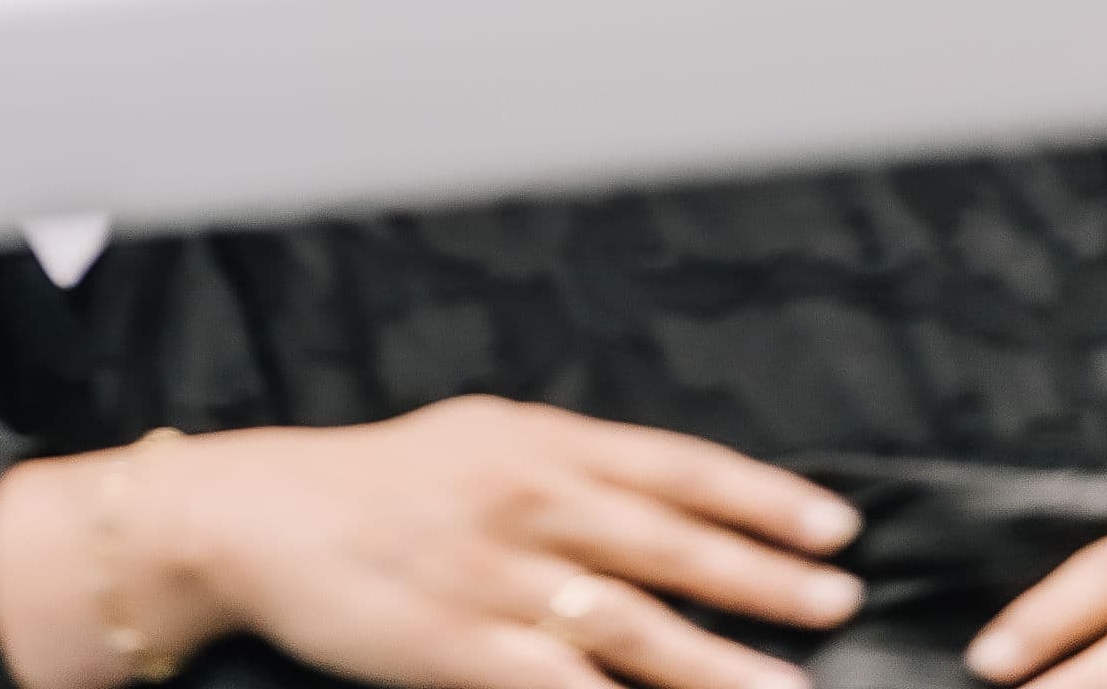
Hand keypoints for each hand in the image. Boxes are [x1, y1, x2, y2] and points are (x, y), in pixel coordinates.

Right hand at [0, 395, 864, 688]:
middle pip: (673, 542)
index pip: (676, 465)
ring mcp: (501, 582)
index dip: (760, 495)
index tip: (834, 520)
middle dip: (766, 575)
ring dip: (724, 658)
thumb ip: (565, 470)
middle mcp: (532, 502)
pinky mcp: (466, 652)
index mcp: (539, 442)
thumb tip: (657, 497)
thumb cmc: (377, 483)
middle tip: (842, 596)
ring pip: (639, 626)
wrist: (263, 517)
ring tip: (794, 684)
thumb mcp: (478, 443)